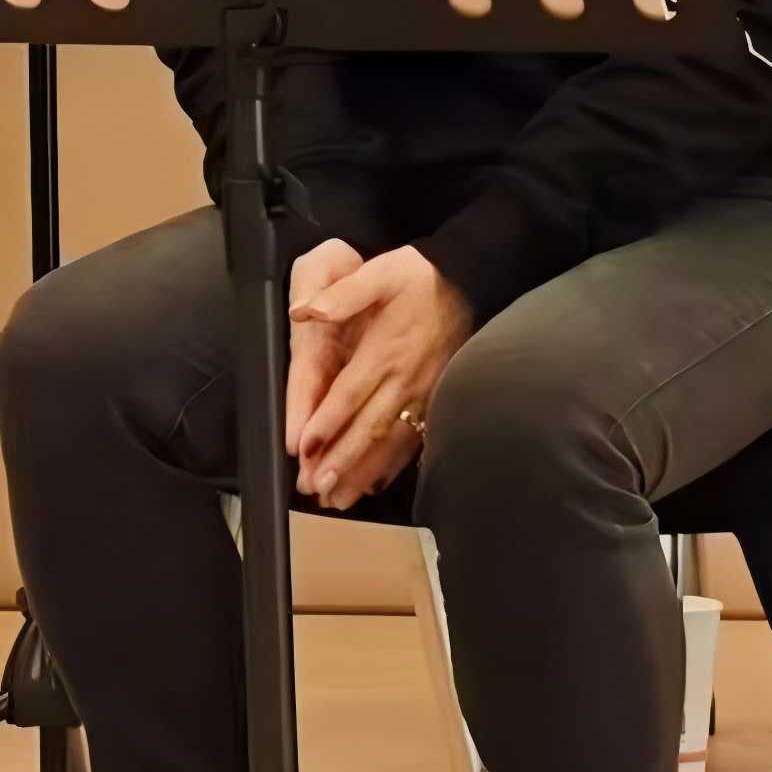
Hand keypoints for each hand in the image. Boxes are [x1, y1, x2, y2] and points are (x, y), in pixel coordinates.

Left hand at [289, 245, 474, 511]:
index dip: (328, 422)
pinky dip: (392, 466)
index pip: (350, 394)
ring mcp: (422, 394)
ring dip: (363, 471)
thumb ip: (342, 295)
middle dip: (341, 461)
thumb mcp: (378, 273)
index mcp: (384, 351)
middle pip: (368, 428)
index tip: (306, 448)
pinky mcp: (434, 400)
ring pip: (389, 442)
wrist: (467, 282)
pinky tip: (376, 484)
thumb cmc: (418, 278)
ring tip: (339, 498)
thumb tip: (304, 312)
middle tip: (316, 488)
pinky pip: (412, 440)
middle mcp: (403, 379)